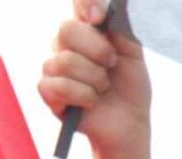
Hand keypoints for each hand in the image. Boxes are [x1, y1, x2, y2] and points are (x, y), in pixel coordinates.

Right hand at [38, 0, 157, 158]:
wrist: (130, 124)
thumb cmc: (130, 88)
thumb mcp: (133, 56)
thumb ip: (121, 30)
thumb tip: (107, 8)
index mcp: (87, 31)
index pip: (78, 4)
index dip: (85, 4)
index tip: (100, 17)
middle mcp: (65, 45)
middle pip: (66, 29)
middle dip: (96, 49)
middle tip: (111, 64)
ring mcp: (54, 67)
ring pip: (64, 60)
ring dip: (94, 78)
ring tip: (104, 88)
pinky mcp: (49, 93)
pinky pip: (57, 85)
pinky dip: (82, 95)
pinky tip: (92, 102)